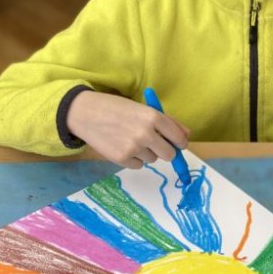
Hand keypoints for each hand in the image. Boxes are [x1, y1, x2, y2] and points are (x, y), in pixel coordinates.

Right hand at [66, 90, 190, 168]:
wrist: (85, 113)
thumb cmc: (116, 108)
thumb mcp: (143, 108)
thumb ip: (167, 122)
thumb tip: (187, 135)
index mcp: (153, 117)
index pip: (179, 138)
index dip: (180, 143)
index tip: (178, 144)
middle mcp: (146, 133)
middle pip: (169, 155)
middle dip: (165, 151)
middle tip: (154, 144)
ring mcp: (134, 147)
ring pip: (152, 159)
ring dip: (146, 152)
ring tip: (130, 139)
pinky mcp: (122, 159)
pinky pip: (138, 165)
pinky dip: (133, 159)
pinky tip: (122, 145)